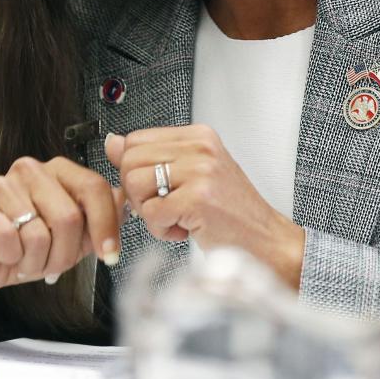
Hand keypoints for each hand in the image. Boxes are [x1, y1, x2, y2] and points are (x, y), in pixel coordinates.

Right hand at [0, 156, 124, 294]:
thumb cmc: (27, 244)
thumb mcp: (73, 236)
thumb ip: (100, 216)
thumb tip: (127, 203)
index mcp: (59, 171)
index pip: (94, 188)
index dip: (106, 226)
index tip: (110, 255)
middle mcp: (31, 170)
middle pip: (69, 217)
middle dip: (65, 255)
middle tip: (52, 265)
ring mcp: (1, 185)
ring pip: (38, 233)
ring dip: (36, 261)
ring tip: (27, 259)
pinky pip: (8, 238)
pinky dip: (11, 258)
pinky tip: (6, 254)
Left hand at [105, 125, 305, 288]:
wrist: (266, 242)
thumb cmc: (231, 213)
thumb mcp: (192, 176)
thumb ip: (153, 158)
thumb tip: (113, 143)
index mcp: (199, 136)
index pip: (135, 139)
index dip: (136, 170)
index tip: (158, 188)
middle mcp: (201, 147)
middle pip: (129, 161)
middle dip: (140, 193)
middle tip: (168, 207)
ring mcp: (201, 171)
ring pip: (135, 186)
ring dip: (150, 213)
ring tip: (178, 218)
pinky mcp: (198, 199)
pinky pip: (151, 214)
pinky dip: (162, 230)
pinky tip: (185, 230)